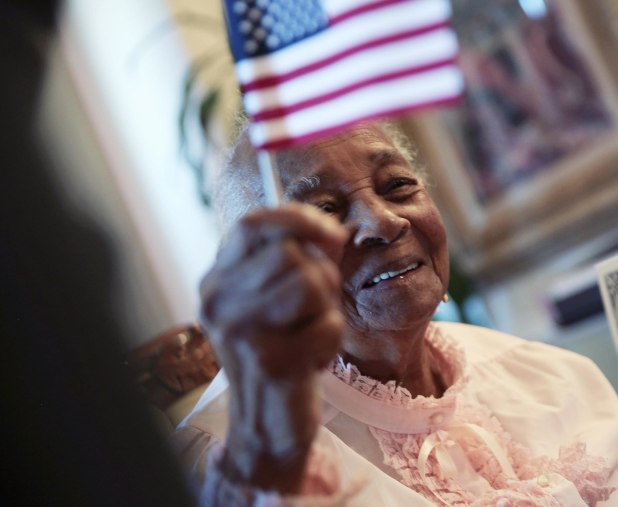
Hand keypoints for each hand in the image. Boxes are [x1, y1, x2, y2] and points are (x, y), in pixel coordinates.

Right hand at [198, 203, 347, 489]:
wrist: (267, 423)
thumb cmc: (282, 352)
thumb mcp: (278, 298)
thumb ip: (298, 258)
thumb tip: (331, 229)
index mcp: (218, 280)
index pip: (252, 224)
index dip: (296, 218)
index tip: (330, 233)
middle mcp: (218, 302)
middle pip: (290, 253)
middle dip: (320, 275)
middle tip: (314, 308)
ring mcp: (239, 331)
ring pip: (309, 282)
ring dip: (326, 308)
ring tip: (310, 332)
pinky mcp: (268, 360)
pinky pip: (326, 323)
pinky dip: (331, 340)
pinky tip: (311, 360)